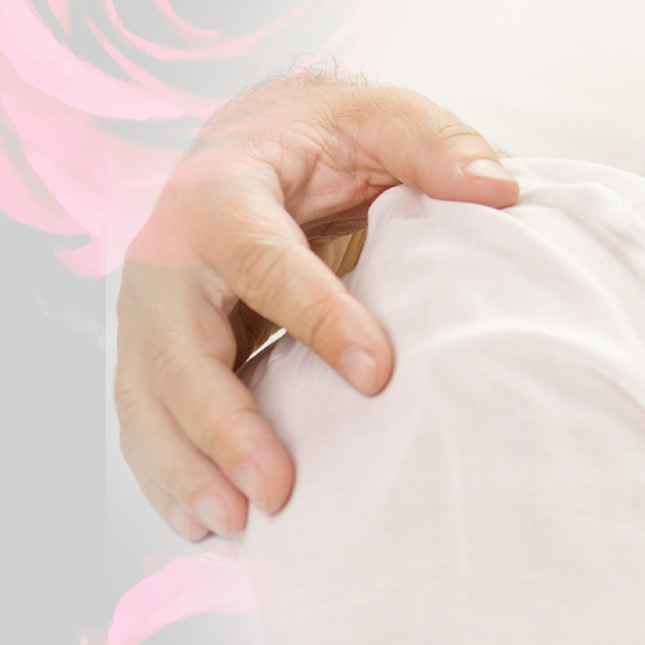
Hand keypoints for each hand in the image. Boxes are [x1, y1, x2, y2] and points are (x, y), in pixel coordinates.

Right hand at [114, 73, 516, 540]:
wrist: (252, 144)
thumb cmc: (323, 140)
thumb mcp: (382, 119)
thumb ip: (436, 146)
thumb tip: (499, 190)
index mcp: (220, 189)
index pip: (257, 256)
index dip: (314, 314)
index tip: (379, 374)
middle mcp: (166, 254)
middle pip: (175, 346)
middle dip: (221, 423)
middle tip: (277, 489)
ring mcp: (149, 309)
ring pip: (147, 395)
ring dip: (185, 466)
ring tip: (237, 524)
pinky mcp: (150, 351)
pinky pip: (145, 420)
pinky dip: (167, 474)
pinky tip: (205, 523)